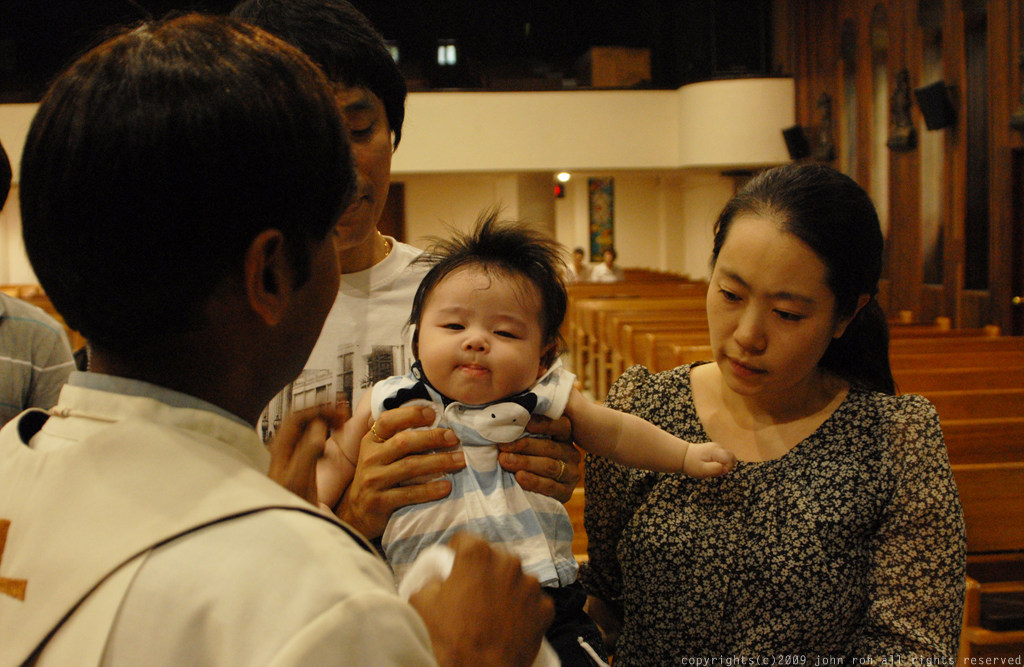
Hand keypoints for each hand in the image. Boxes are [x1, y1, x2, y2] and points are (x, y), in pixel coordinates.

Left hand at [267, 403, 345, 505]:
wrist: (283, 528)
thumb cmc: (290, 506)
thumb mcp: (300, 478)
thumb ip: (309, 450)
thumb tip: (319, 427)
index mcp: (281, 448)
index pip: (298, 416)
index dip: (319, 409)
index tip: (339, 410)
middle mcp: (283, 449)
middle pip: (302, 419)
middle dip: (323, 412)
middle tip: (344, 413)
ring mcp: (289, 457)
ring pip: (306, 430)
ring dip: (324, 423)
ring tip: (342, 424)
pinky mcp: (297, 466)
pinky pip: (309, 443)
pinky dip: (322, 439)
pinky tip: (331, 452)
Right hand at [335, 405, 465, 538]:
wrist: (357, 514)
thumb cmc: (377, 479)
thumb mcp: (379, 455)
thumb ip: (398, 439)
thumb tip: (435, 421)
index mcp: (371, 442)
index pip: (387, 421)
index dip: (410, 414)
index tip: (432, 413)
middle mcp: (370, 458)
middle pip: (403, 442)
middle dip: (432, 438)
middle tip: (454, 437)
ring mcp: (373, 481)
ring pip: (409, 467)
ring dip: (439, 462)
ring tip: (461, 460)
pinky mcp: (379, 502)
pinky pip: (409, 493)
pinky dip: (430, 490)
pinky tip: (447, 487)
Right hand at [408, 533, 552, 666]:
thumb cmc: (450, 638)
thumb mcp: (422, 604)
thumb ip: (431, 580)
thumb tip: (440, 579)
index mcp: (478, 554)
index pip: (465, 540)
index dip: (456, 553)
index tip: (452, 569)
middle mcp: (510, 561)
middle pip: (494, 558)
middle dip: (484, 571)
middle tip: (473, 594)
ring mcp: (531, 585)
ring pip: (515, 578)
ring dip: (505, 588)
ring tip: (493, 612)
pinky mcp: (545, 607)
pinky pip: (532, 601)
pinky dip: (523, 608)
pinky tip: (511, 624)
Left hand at [497, 415, 580, 502]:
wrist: (532, 492)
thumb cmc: (526, 458)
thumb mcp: (529, 442)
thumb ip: (524, 431)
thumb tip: (508, 419)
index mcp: (564, 437)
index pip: (561, 426)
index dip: (545, 424)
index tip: (526, 423)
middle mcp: (571, 453)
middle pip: (549, 447)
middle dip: (524, 446)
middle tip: (503, 446)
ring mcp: (571, 473)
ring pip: (549, 466)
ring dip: (525, 462)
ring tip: (505, 460)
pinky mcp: (566, 492)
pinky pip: (550, 486)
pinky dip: (534, 482)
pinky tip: (519, 477)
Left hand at [683, 441, 735, 477]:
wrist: (683, 456)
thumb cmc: (692, 464)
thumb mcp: (702, 470)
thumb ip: (715, 469)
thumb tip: (724, 467)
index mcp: (715, 451)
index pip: (731, 458)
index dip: (727, 467)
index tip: (717, 471)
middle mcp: (718, 447)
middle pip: (732, 458)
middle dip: (726, 467)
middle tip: (715, 470)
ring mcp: (718, 447)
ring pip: (728, 459)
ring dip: (722, 466)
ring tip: (710, 468)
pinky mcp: (716, 450)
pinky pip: (723, 458)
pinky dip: (719, 464)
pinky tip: (710, 465)